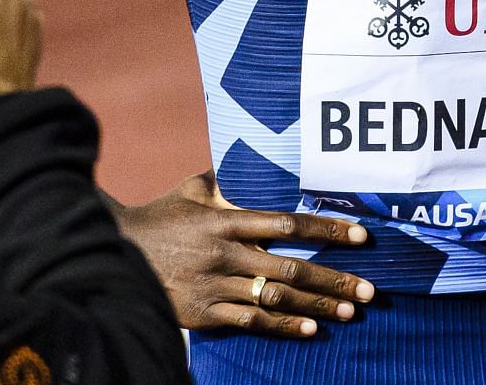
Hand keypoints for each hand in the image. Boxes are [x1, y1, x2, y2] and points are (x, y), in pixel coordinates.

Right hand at [115, 172, 374, 337]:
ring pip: (277, 297)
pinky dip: (283, 326)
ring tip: (353, 312)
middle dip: (336, 279)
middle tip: (372, 290)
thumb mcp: (194, 189)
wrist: (113, 251)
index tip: (361, 236)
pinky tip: (311, 329)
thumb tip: (258, 156)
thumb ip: (228, 178)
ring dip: (318, 305)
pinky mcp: (204, 312)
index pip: (287, 223)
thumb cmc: (161, 217)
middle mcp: (225, 253)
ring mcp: (215, 285)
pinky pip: (251, 321)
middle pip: (292, 268)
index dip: (326, 229)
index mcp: (226, 220)